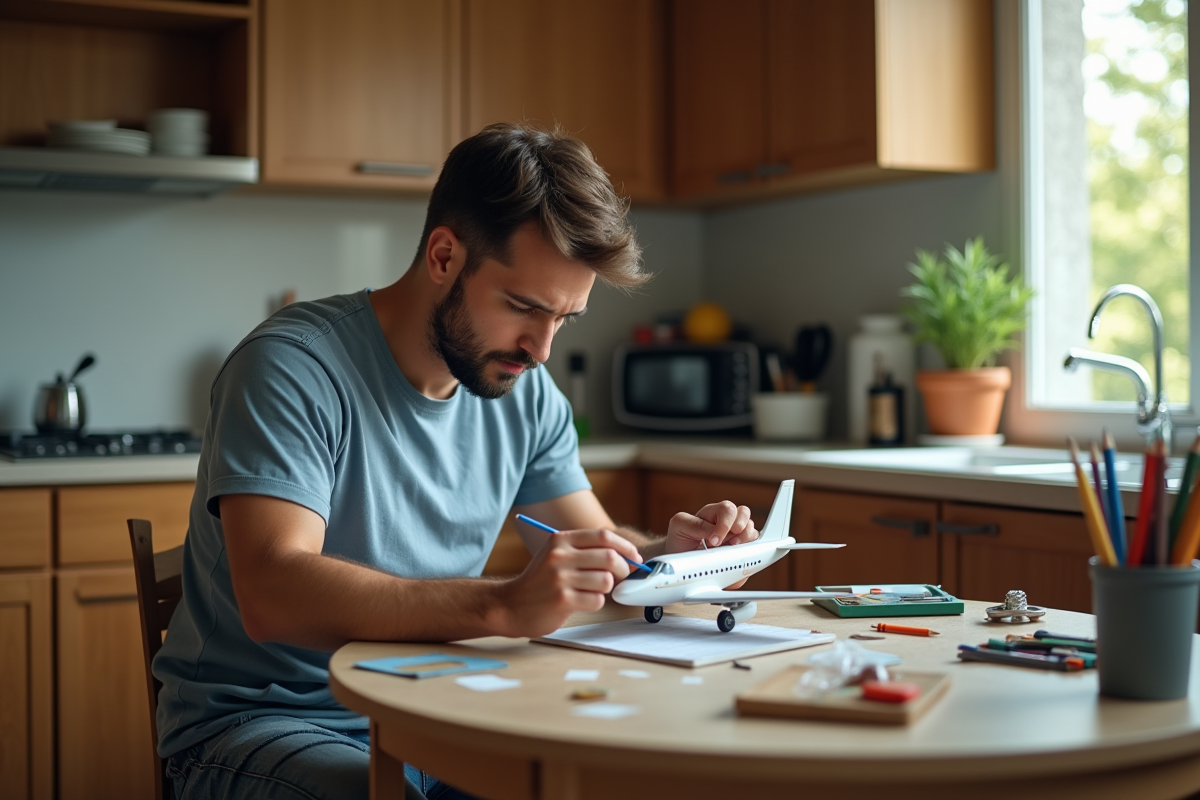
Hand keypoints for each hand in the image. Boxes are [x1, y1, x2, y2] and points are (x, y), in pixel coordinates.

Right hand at [497, 528, 643, 636]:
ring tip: (592, 591)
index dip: (625, 547)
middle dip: (623, 569)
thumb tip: (627, 556)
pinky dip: (596, 603)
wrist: (510, 605)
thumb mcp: (556, 555)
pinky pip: (597, 600)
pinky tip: (581, 602)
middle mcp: (560, 555)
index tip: (634, 557)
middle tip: (620, 577)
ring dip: (606, 589)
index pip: (603, 536)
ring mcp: (560, 578)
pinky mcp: (562, 600)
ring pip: (606, 581)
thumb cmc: (540, 581)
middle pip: (610, 557)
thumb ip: (585, 551)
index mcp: (560, 539)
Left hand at [665, 501, 759, 554]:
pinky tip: (737, 559)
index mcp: (712, 513)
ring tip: (731, 550)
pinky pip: (754, 547)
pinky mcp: (741, 550)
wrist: (680, 559)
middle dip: (739, 528)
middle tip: (730, 543)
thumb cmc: (679, 540)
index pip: (727, 509)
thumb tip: (715, 533)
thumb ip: (696, 525)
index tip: (714, 541)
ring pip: (752, 529)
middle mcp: (727, 521)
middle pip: (744, 513)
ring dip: (745, 540)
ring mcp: (735, 535)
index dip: (724, 525)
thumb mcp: (679, 527)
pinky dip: (750, 552)